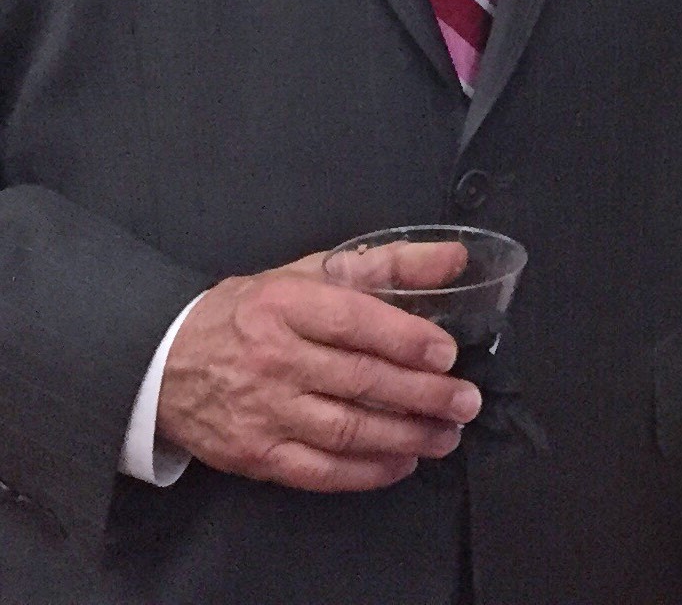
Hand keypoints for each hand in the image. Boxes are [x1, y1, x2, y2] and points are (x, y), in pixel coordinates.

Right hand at [159, 244, 480, 490]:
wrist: (167, 360)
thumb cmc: (253, 310)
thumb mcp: (311, 273)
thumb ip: (387, 264)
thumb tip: (454, 259)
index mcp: (286, 305)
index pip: (354, 322)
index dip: (405, 339)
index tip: (447, 353)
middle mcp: (274, 360)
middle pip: (359, 381)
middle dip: (421, 394)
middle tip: (465, 402)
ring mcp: (263, 413)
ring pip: (345, 431)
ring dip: (404, 437)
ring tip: (446, 435)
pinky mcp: (255, 456)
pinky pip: (319, 472)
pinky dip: (366, 473)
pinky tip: (402, 463)